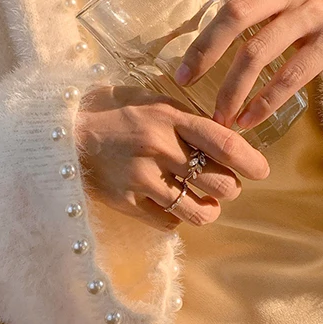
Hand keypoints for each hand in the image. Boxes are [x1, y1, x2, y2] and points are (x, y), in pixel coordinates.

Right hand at [75, 85, 269, 230]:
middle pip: (220, 183)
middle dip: (229, 187)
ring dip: (208, 209)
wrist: (59, 131)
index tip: (262, 170)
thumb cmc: (111, 111)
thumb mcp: (151, 101)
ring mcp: (141, 179)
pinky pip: (168, 223)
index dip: (250, 160)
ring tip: (204, 202)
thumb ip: (186, 119)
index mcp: (168, 118)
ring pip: (198, 211)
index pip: (223, 142)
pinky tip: (171, 205)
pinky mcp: (125, 203)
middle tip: (222, 182)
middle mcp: (158, 149)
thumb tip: (224, 135)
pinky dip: (176, 218)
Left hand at [147, 0, 322, 129]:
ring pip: (260, 52)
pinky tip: (250, 120)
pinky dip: (266, 102)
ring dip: (234, 89)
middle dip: (204, 50)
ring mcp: (314, 10)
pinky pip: (291, 76)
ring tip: (218, 117)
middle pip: (235, 14)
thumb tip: (205, 38)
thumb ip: (252, 2)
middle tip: (183, 78)